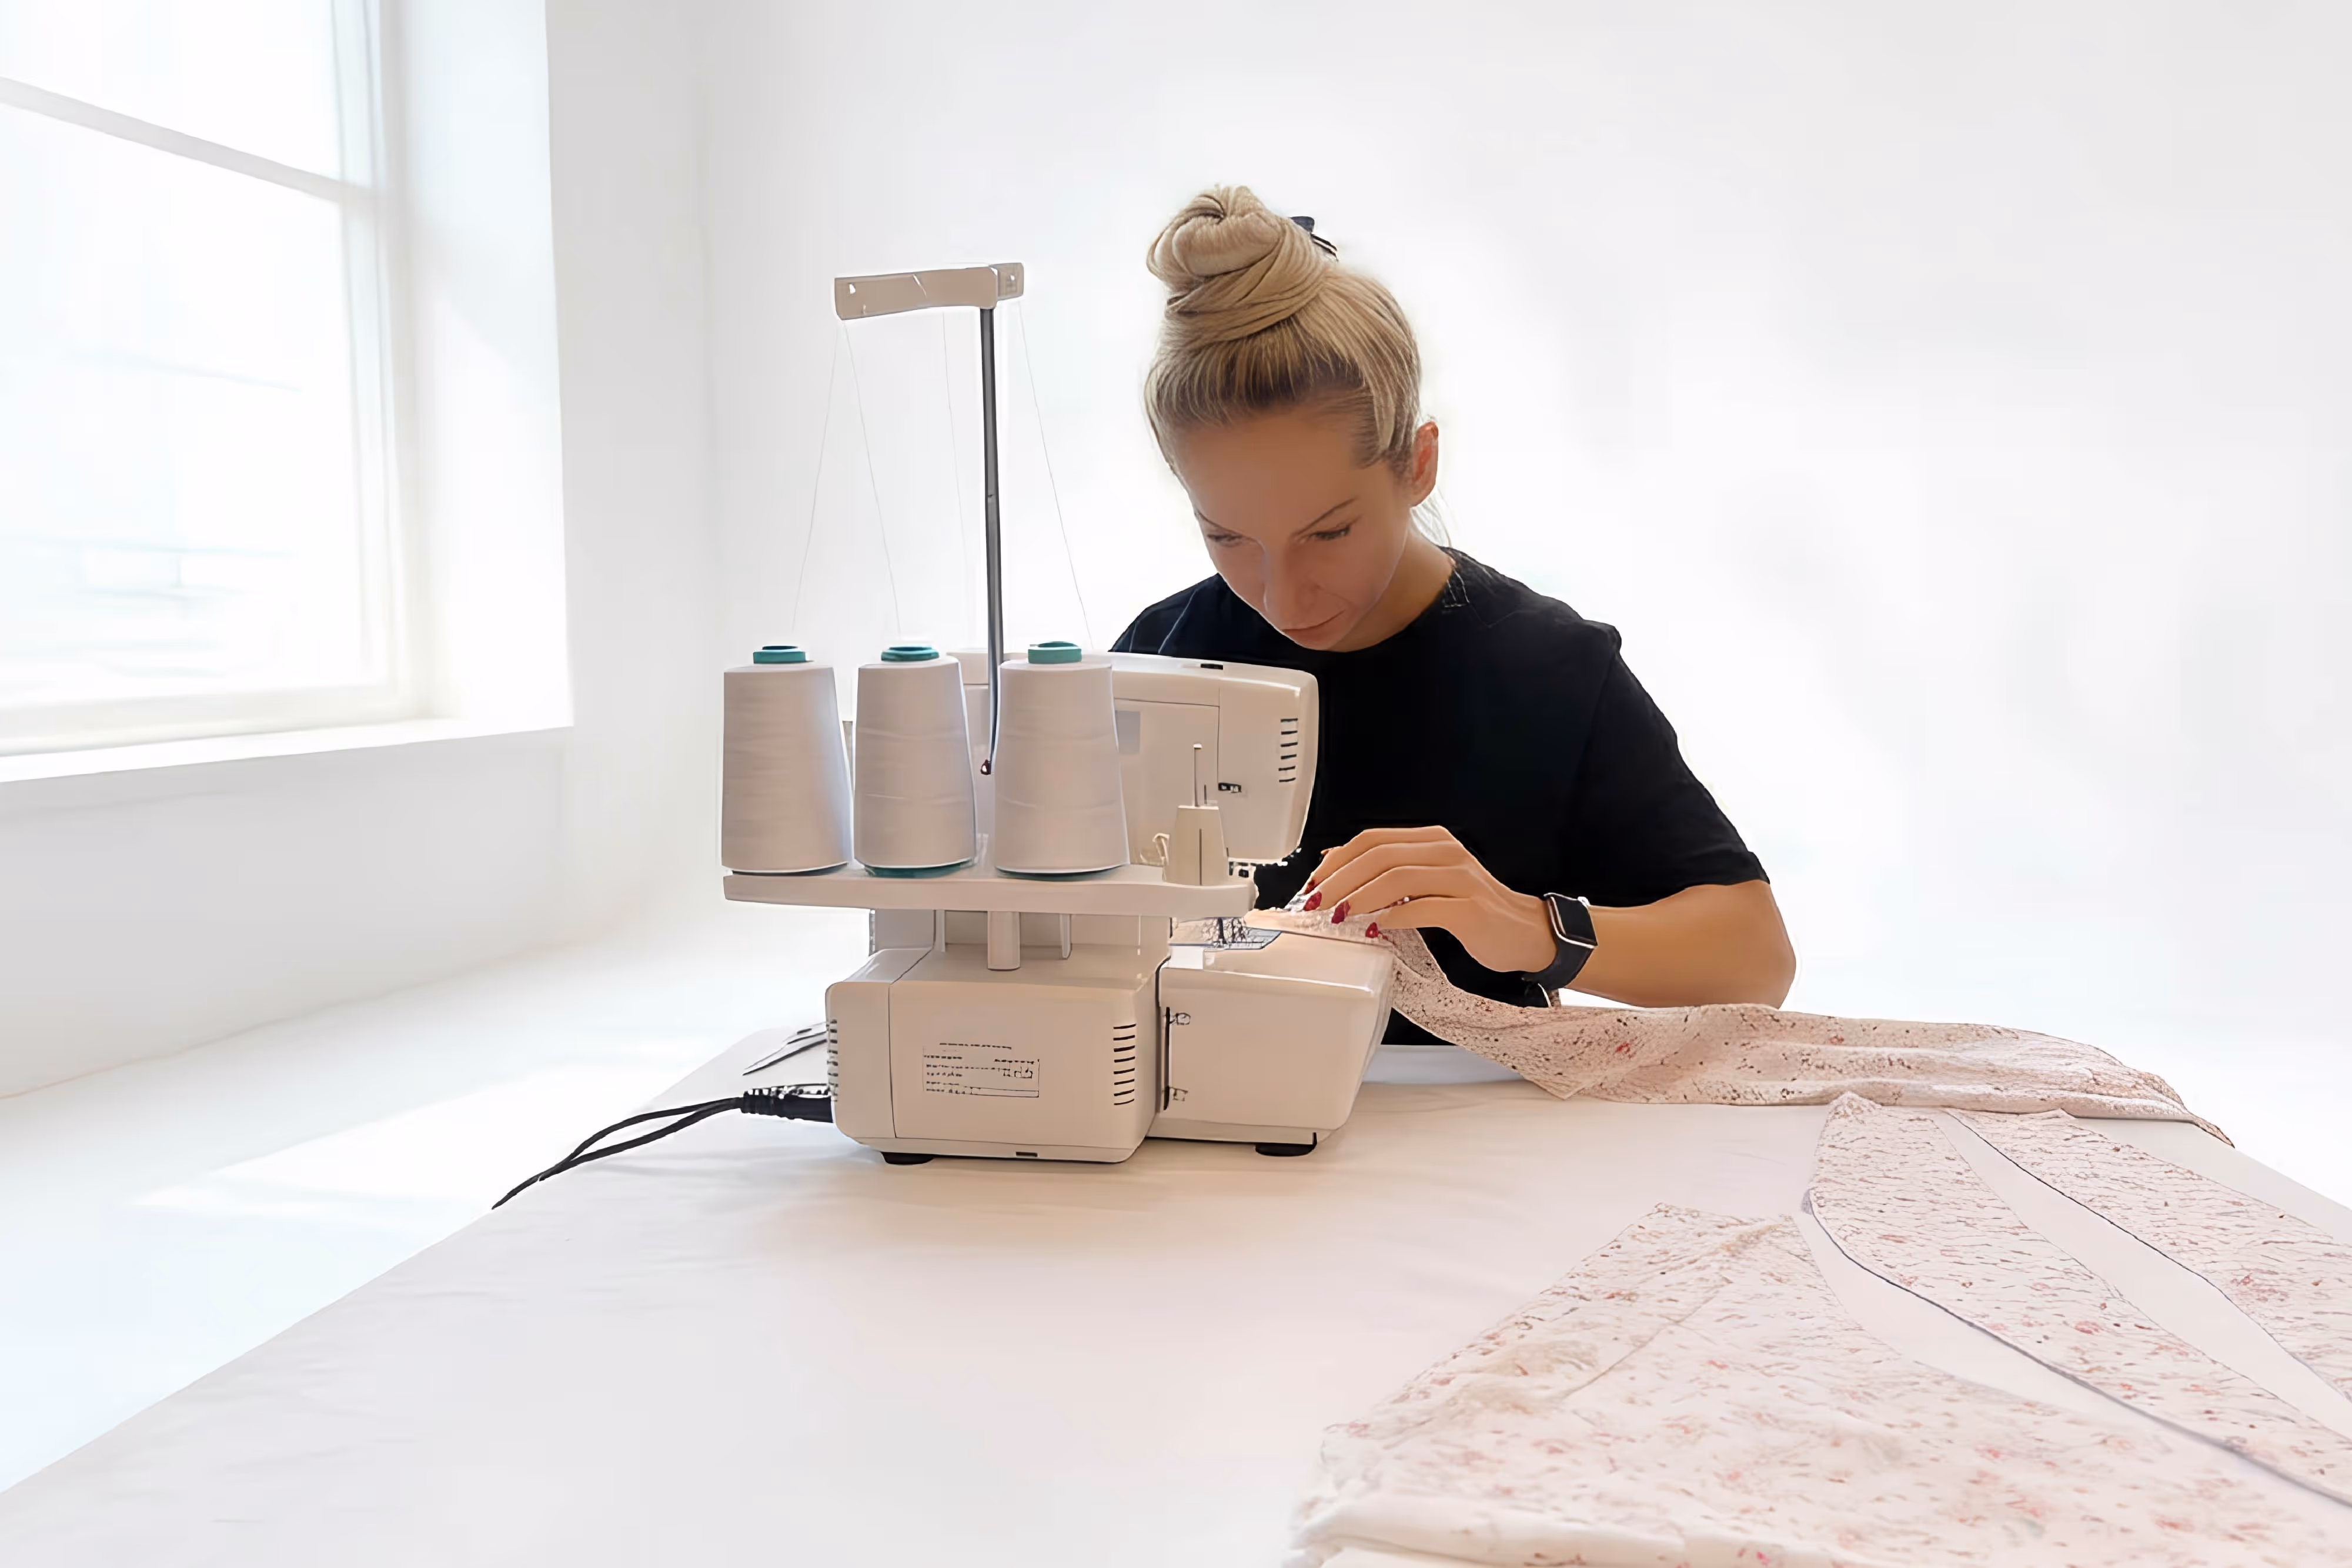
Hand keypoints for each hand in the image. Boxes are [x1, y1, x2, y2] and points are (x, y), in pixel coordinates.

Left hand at [1302, 826, 1555, 973]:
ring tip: (1340, 916)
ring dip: (1360, 898)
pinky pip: (1423, 908)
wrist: (1525, 932)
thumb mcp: (1428, 881)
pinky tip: (1376, 928)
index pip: (1372, 840)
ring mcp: (1461, 879)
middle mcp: (1446, 852)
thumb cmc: (1473, 909)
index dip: (1337, 861)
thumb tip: (1335, 863)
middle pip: (1379, 855)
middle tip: (1316, 903)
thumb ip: (1389, 872)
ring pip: (1398, 877)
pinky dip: (1393, 917)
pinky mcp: (1470, 908)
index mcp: (1432, 840)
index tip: (1313, 884)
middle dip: (1340, 880)